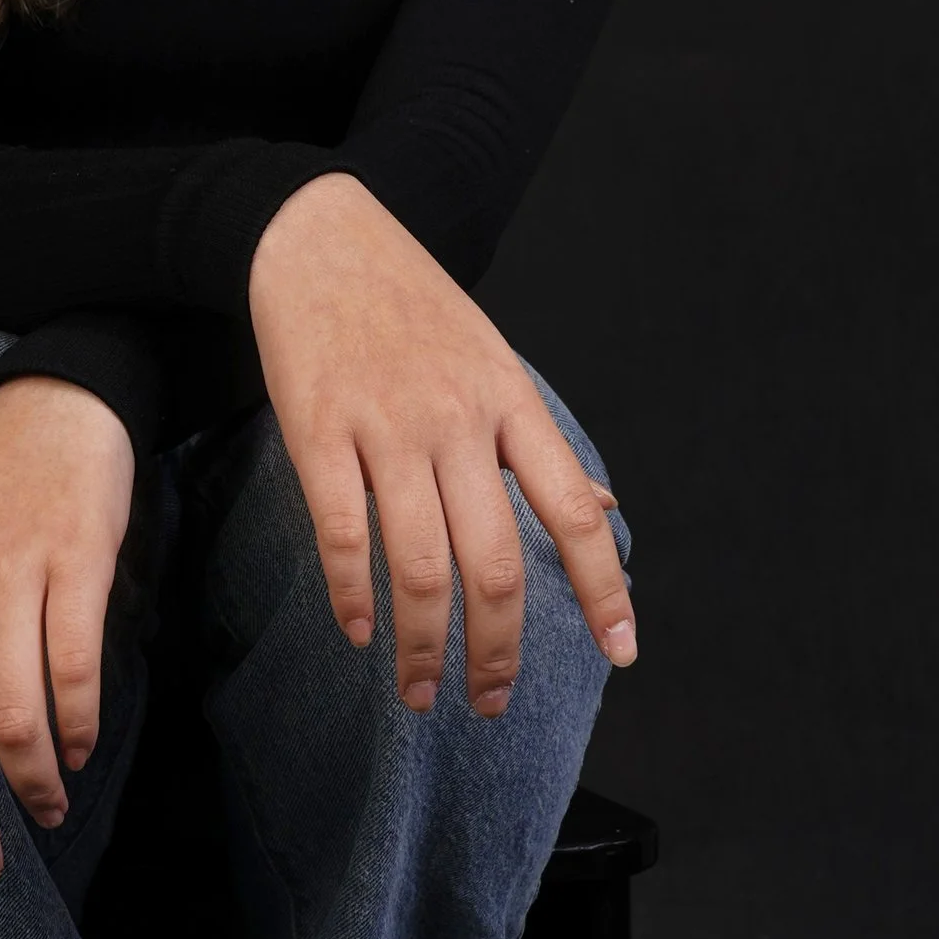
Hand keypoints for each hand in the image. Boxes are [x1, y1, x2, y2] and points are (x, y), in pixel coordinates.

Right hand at [247, 172, 634, 714]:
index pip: (573, 510)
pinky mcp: (317, 430)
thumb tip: (603, 513)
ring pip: (419, 565)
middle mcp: (458, 419)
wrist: (318, 235)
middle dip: (497, 652)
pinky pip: (342, 533)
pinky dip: (352, 596)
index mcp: (511, 402)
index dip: (603, 588)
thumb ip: (538, 443)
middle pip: (493, 562)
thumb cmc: (412, 306)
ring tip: (420, 693)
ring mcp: (386, 425)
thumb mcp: (494, 359)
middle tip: (490, 703)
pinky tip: (358, 632)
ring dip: (423, 646)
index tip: (621, 652)